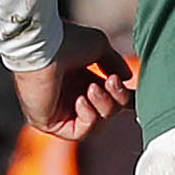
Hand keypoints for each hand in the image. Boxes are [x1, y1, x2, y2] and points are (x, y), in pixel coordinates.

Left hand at [15, 31, 140, 141]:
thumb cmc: (66, 41)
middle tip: (111, 81)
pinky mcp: (48, 123)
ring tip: (93, 87)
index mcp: (79, 79)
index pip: (108, 98)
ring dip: (102, 106)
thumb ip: (114, 64)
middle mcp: (69, 96)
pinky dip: (88, 118)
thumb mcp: (99, 48)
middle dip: (115, 98)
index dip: (123, 97)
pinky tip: (81, 99)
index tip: (131, 87)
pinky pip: (79, 133)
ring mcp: (58, 111)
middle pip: (107, 113)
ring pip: (96, 125)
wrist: (43, 46)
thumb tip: (127, 78)